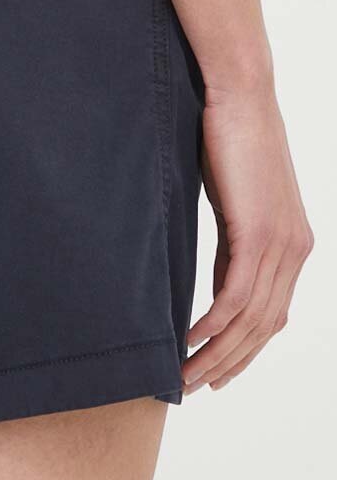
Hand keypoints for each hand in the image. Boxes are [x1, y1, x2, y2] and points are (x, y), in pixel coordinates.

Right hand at [182, 79, 313, 394]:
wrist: (240, 94)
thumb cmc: (230, 138)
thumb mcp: (235, 201)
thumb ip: (235, 242)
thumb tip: (221, 278)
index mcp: (294, 244)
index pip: (273, 315)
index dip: (246, 350)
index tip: (217, 371)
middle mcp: (296, 250)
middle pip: (264, 328)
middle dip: (230, 363)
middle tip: (194, 385)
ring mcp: (281, 244)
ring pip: (250, 320)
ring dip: (217, 353)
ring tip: (185, 373)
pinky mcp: (258, 233)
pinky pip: (235, 297)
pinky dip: (212, 326)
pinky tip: (188, 338)